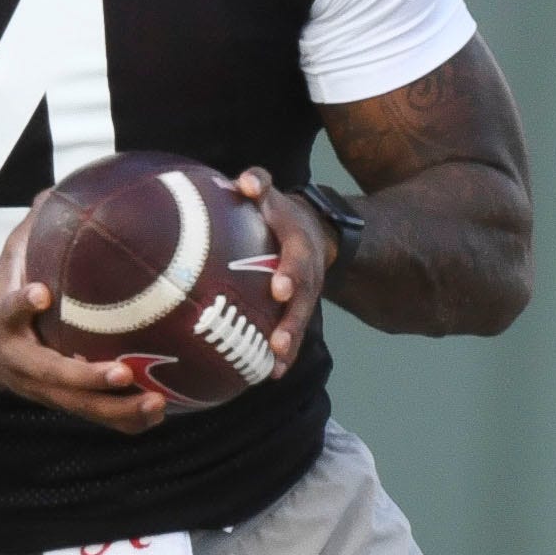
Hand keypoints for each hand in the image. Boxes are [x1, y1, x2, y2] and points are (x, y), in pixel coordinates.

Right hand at [0, 208, 170, 433]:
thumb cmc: (2, 295)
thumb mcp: (8, 261)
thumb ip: (32, 229)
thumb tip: (60, 189)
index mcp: (3, 324)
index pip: (6, 313)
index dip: (20, 305)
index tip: (39, 293)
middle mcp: (20, 363)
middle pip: (52, 378)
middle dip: (86, 379)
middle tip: (123, 372)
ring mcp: (42, 390)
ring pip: (81, 408)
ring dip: (118, 410)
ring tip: (157, 403)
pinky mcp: (61, 403)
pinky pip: (98, 417)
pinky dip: (129, 419)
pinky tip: (163, 408)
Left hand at [232, 169, 334, 364]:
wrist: (310, 228)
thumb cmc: (275, 212)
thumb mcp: (269, 193)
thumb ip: (258, 183)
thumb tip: (245, 182)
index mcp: (297, 242)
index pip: (297, 257)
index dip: (290, 272)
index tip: (278, 290)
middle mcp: (307, 270)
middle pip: (303, 296)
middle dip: (291, 319)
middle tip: (277, 340)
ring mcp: (306, 292)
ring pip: (300, 318)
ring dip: (289, 341)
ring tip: (275, 362)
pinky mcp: (300, 308)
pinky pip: (295, 332)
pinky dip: (286, 353)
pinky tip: (272, 372)